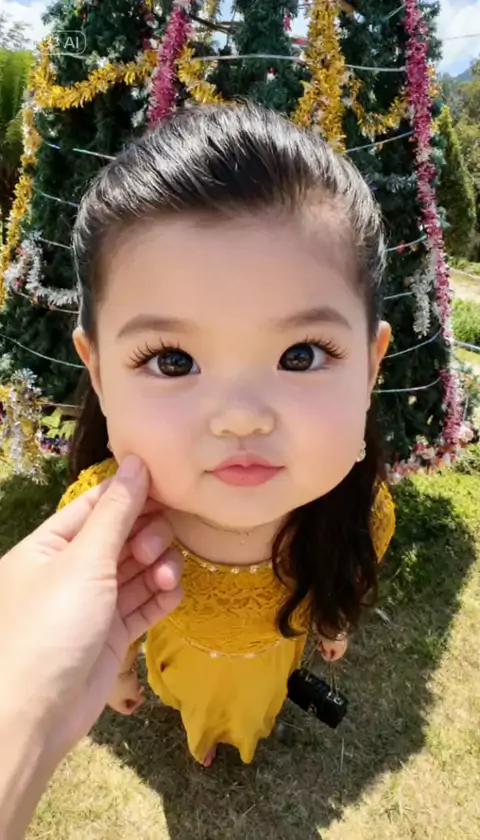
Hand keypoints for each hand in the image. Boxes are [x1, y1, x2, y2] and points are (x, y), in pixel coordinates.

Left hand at [0, 455, 182, 760]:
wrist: (36, 715)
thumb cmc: (51, 625)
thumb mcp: (84, 561)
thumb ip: (117, 511)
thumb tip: (137, 462)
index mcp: (50, 545)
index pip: (96, 505)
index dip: (132, 494)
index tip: (169, 486)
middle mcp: (71, 569)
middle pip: (122, 535)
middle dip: (146, 536)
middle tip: (153, 550)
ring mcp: (92, 603)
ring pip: (136, 569)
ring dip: (158, 567)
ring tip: (164, 577)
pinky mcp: (111, 634)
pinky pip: (142, 604)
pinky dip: (160, 596)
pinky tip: (171, 593)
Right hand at [108, 668, 144, 715]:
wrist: (116, 668)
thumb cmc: (125, 684)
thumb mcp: (134, 693)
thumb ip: (138, 699)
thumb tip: (140, 699)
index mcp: (116, 705)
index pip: (127, 711)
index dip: (136, 706)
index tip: (141, 698)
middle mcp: (111, 699)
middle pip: (125, 701)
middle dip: (135, 695)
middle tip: (141, 689)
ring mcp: (111, 690)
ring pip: (123, 692)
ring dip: (132, 688)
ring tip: (138, 682)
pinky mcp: (111, 681)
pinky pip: (120, 685)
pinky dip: (127, 683)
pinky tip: (133, 677)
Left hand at [317, 635, 348, 661]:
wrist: (332, 625)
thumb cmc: (330, 639)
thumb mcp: (326, 648)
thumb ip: (327, 653)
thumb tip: (327, 657)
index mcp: (341, 651)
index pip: (335, 657)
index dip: (328, 658)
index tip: (322, 655)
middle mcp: (343, 646)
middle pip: (333, 650)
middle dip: (326, 650)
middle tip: (320, 648)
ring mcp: (341, 639)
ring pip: (332, 644)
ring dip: (325, 645)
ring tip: (319, 643)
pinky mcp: (338, 633)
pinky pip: (333, 639)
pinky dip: (327, 640)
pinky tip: (322, 638)